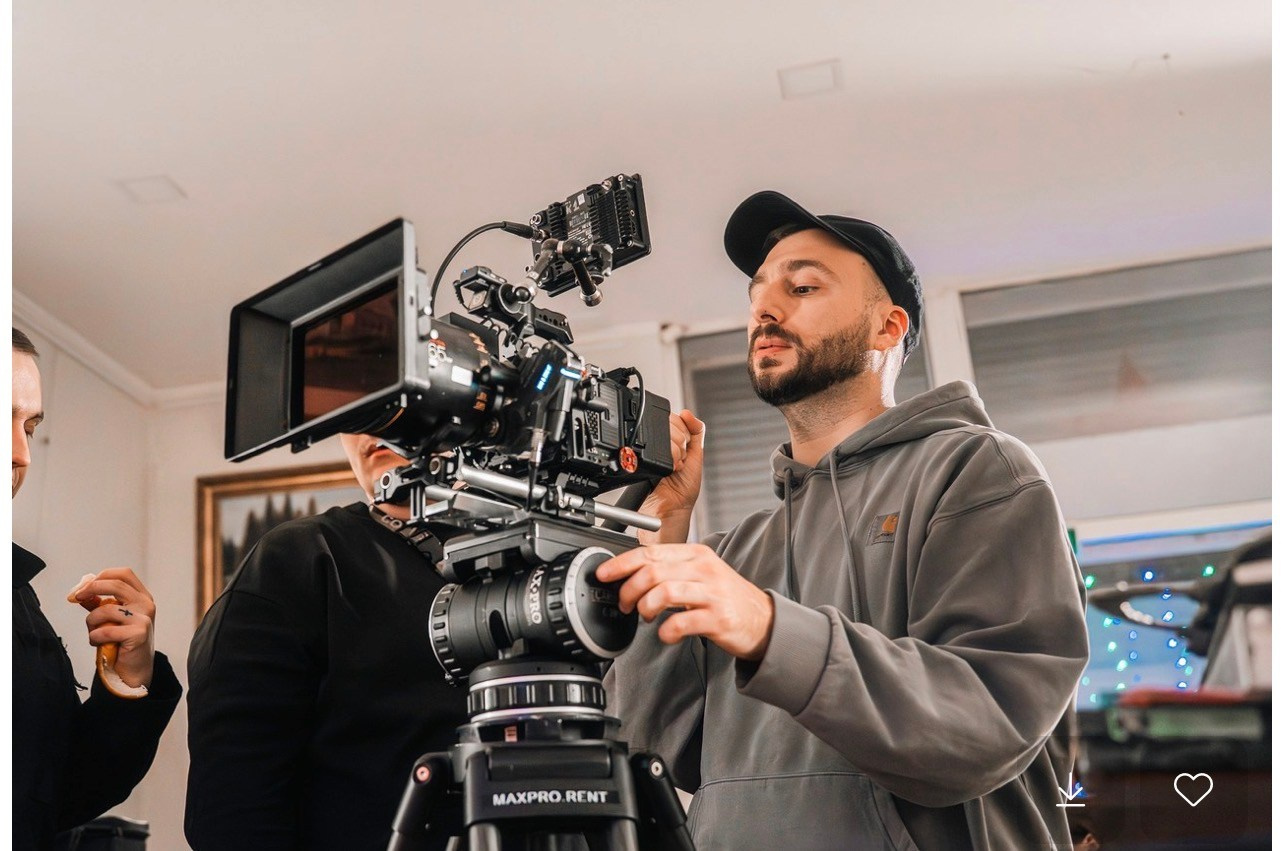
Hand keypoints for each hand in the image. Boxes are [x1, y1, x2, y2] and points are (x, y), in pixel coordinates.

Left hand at [70, 568, 156, 688]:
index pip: (123, 574)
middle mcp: (146, 604)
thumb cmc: (122, 642)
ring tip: (93, 632)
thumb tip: (81, 591)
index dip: (101, 576)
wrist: (134, 669)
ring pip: (106, 609)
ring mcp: (144, 618)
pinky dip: (94, 637)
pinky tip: (98, 643)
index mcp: (141, 596)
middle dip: (91, 588)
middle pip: (116, 584)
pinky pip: (105, 630)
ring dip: (91, 621)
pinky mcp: (138, 634)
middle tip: (76, 597)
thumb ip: (99, 603)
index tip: (83, 587)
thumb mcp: (111, 619)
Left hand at [596, 543, 773, 660]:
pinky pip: (682, 622)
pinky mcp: (719, 618)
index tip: (604, 574)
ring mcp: (713, 593)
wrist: (763, 620)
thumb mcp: (700, 573)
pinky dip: (666, 631)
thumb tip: (631, 574)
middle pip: (653, 572)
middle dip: (629, 590)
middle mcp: (704, 569)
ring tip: (645, 617)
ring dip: (645, 608)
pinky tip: (666, 634)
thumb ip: (670, 570)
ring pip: (664, 592)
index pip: (651, 552)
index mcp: (696, 554)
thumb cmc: (726, 598)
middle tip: (626, 604)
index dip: (622, 563)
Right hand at [638, 410, 703, 543]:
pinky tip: (670, 468)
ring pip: (665, 433)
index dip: (684, 433)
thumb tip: (687, 412)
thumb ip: (695, 431)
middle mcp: (660, 442)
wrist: (673, 507)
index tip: (686, 449)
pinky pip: (658, 444)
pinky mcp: (644, 456)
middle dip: (682, 444)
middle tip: (681, 462)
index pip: (677, 419)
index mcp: (672, 439)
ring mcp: (650, 448)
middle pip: (671, 424)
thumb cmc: (684, 488)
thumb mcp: (696, 454)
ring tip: (675, 466)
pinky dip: (670, 456)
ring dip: (676, 452)